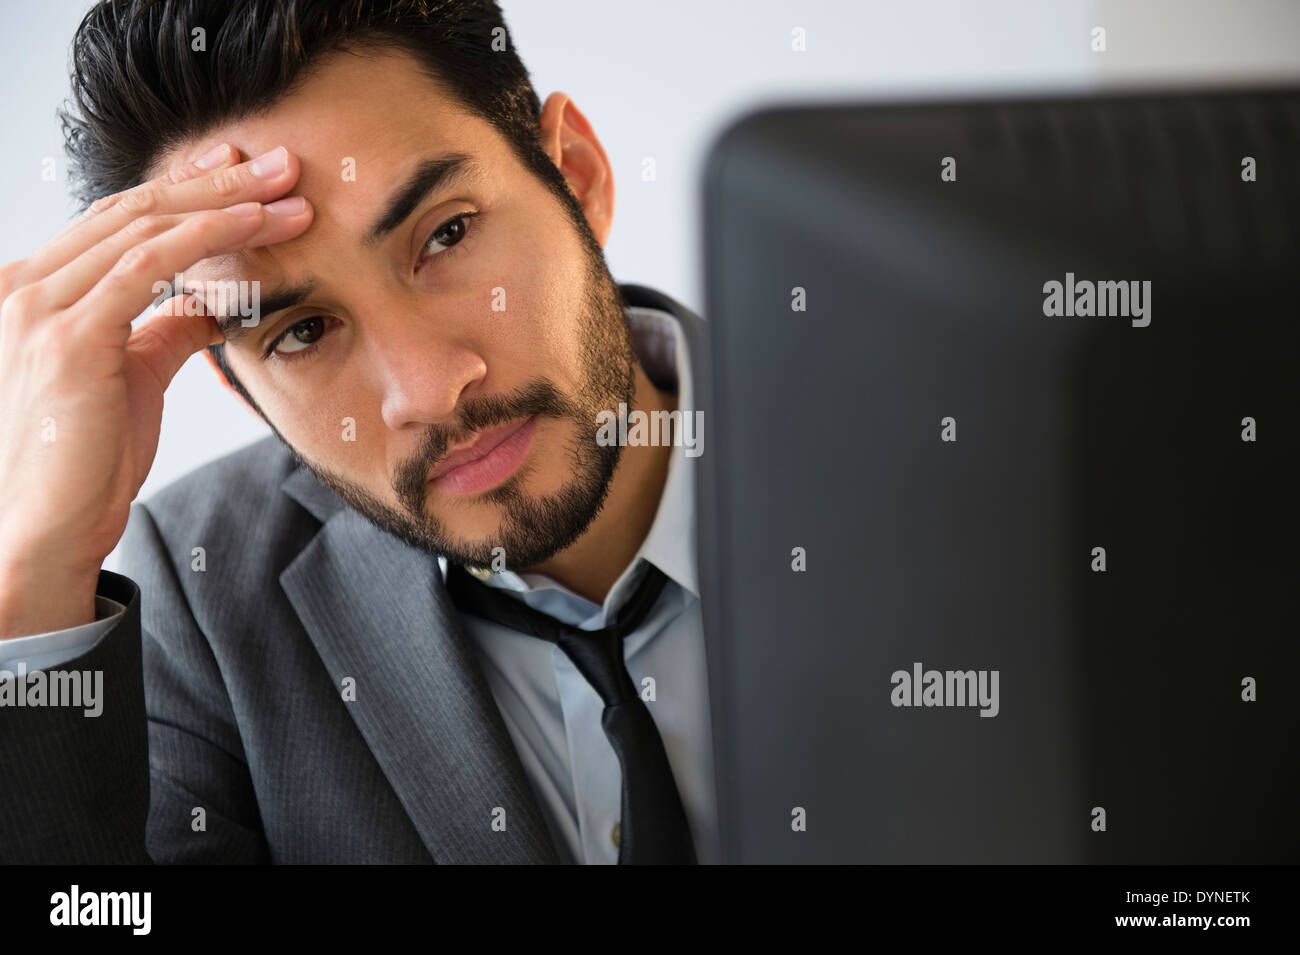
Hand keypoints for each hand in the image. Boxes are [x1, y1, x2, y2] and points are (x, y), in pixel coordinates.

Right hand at [0, 144, 312, 637]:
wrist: (50, 525)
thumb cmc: (89, 457)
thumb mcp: (134, 375)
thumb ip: (165, 330)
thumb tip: (212, 302)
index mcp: (38, 288)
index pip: (119, 219)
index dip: (188, 190)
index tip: (247, 172)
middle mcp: (28, 285)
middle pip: (134, 209)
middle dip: (216, 181)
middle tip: (284, 165)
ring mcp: (40, 307)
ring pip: (146, 228)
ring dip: (226, 204)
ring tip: (289, 194)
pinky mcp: (68, 338)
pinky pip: (147, 267)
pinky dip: (205, 239)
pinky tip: (253, 225)